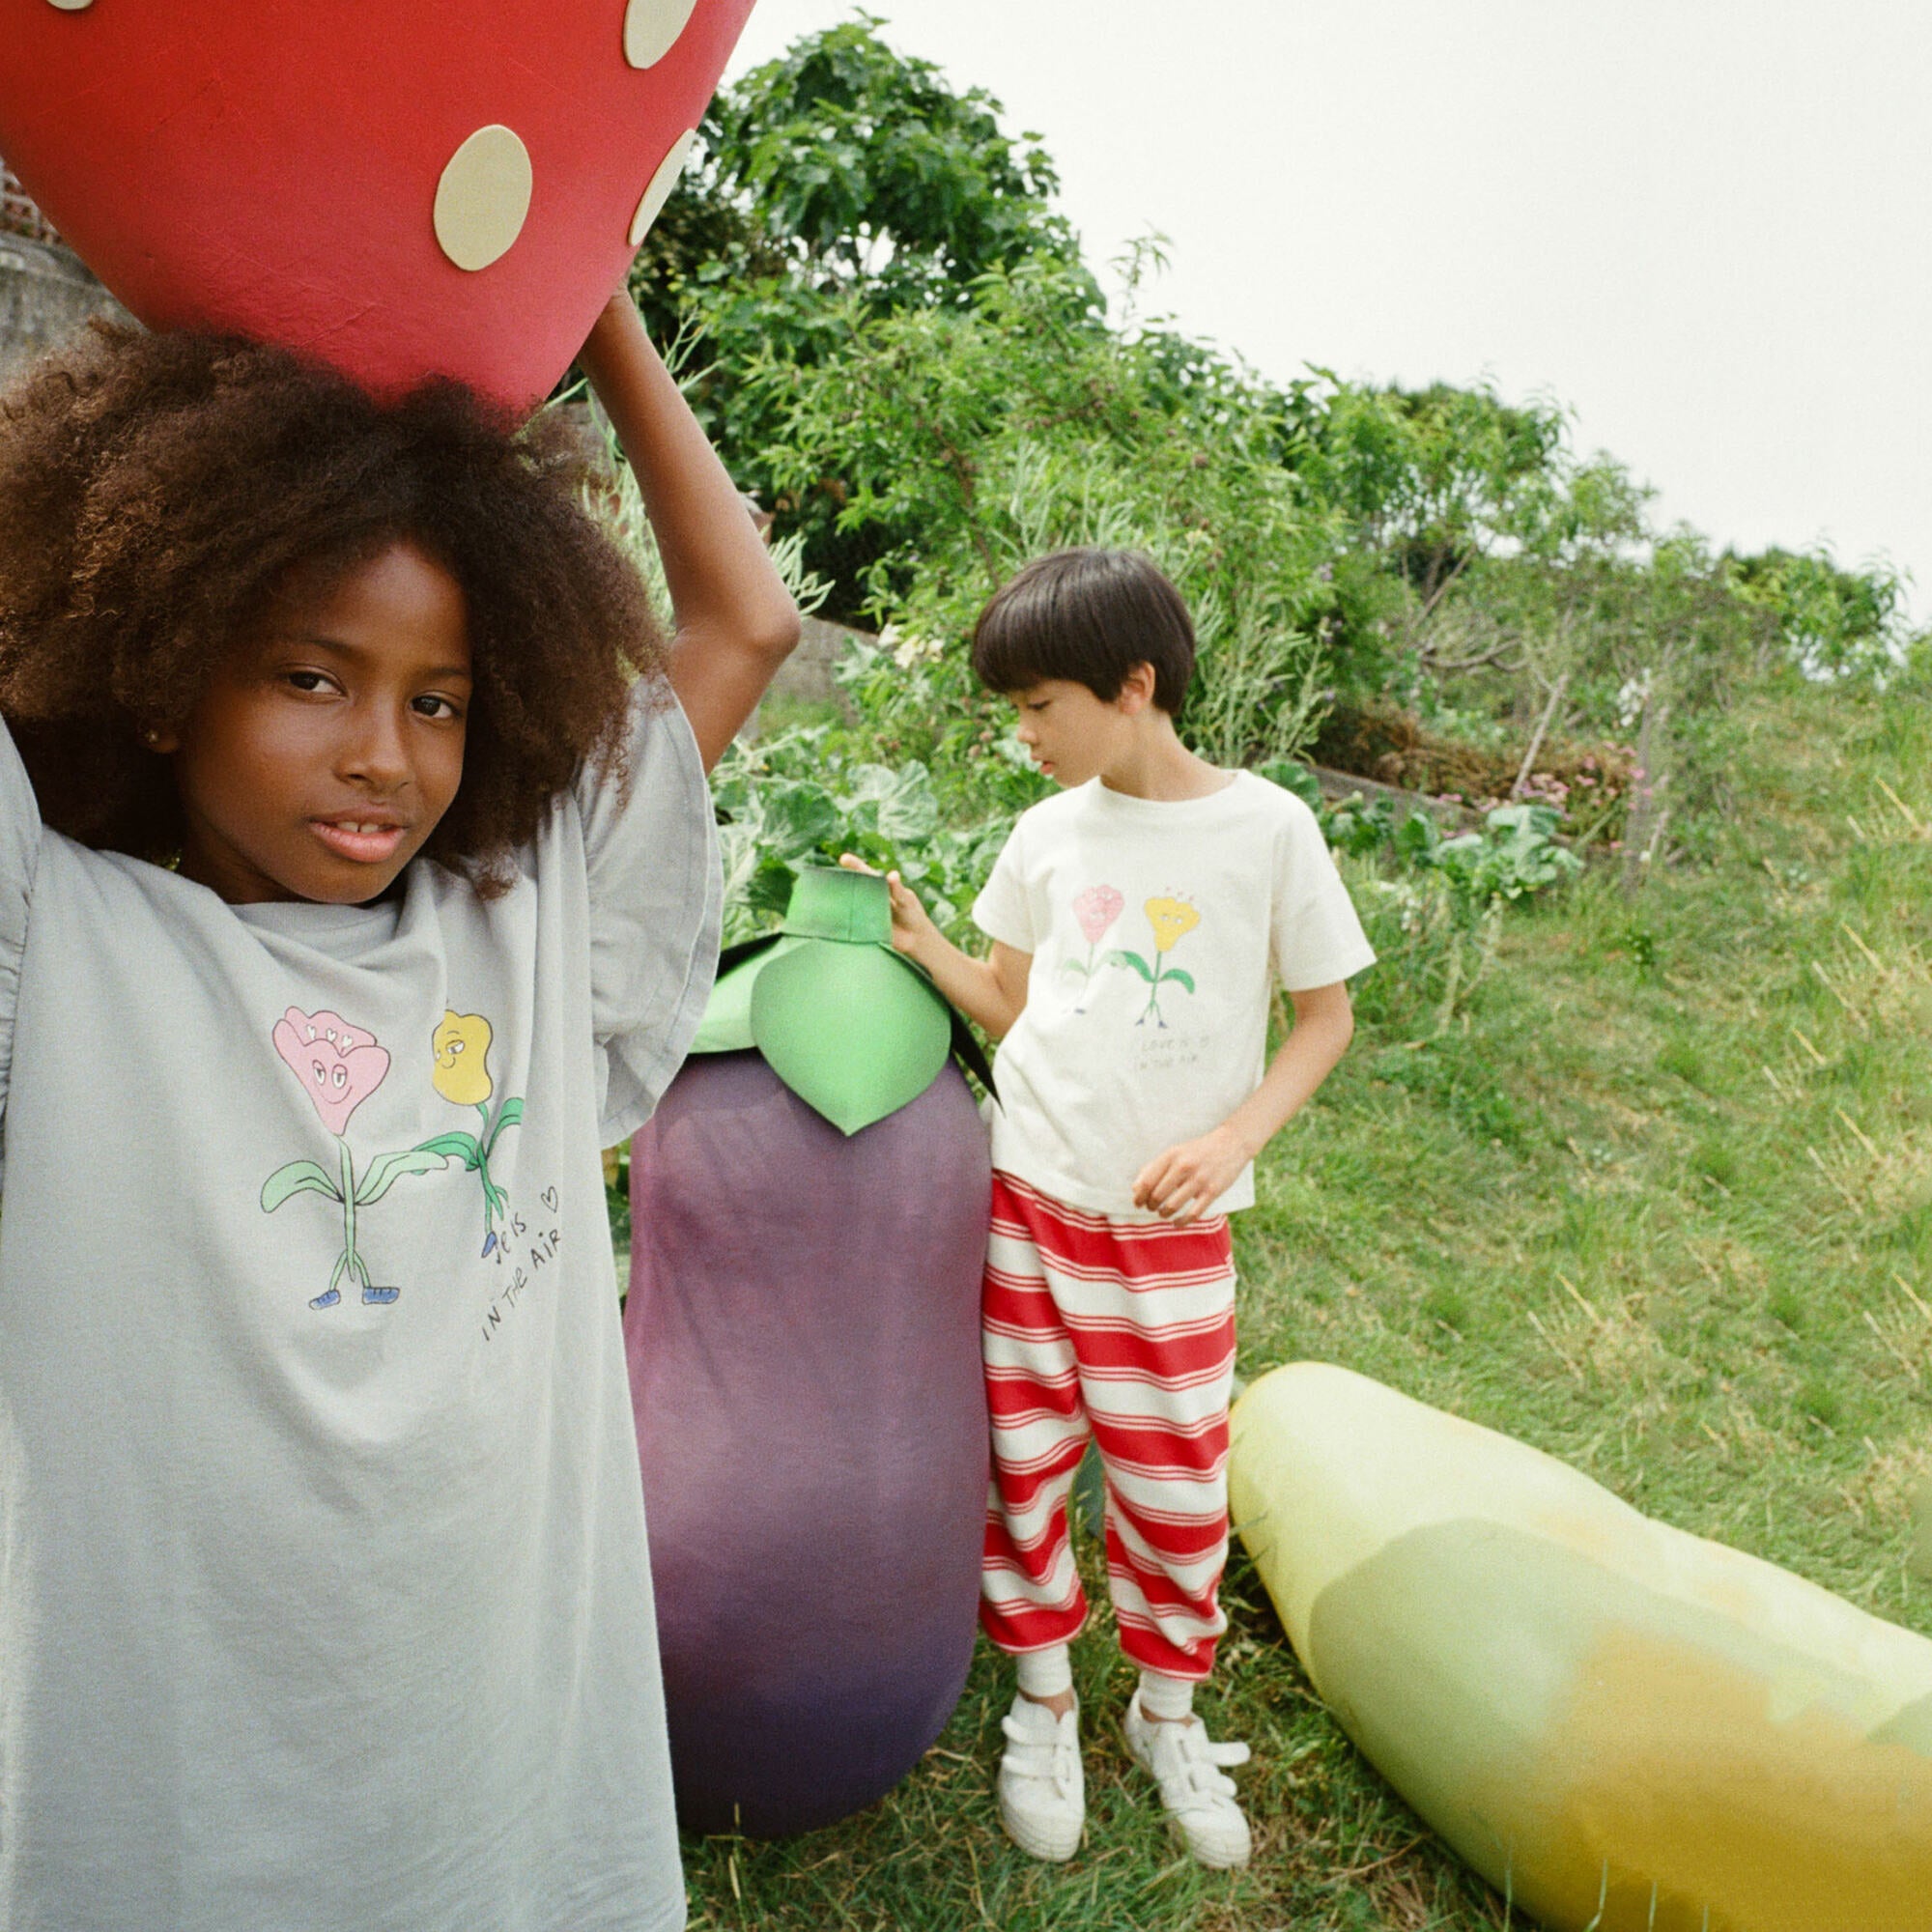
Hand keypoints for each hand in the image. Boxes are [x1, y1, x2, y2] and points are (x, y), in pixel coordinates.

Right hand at [838, 853, 935, 957]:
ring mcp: (865, 913)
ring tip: (835, 902)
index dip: (854, 865)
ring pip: (851, 905)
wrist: (915, 939)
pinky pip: (854, 924)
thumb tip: (892, 874)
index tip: (843, 859)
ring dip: (843, 903)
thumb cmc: (912, 914)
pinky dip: (847, 923)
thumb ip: (898, 889)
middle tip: (833, 882)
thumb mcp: (906, 900)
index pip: (866, 873)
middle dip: (842, 884)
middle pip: (854, 888)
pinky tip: (839, 922)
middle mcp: (870, 898)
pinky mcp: (865, 928)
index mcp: (880, 887)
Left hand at [1132, 1126, 1251, 1223]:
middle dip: (1151, 1206)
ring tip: (1163, 1213)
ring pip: (1172, 1206)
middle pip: (1157, 1195)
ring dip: (1164, 1214)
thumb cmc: (1198, 1151)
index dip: (1138, 1196)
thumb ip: (1153, 1168)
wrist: (1231, 1143)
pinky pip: (1193, 1213)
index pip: (1146, 1181)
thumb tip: (1134, 1189)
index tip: (1137, 1203)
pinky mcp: (1213, 1191)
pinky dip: (1181, 1222)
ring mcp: (1199, 1179)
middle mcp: (1183, 1166)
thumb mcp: (1174, 1152)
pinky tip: (1177, 1222)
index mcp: (1171, 1155)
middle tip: (1152, 1208)